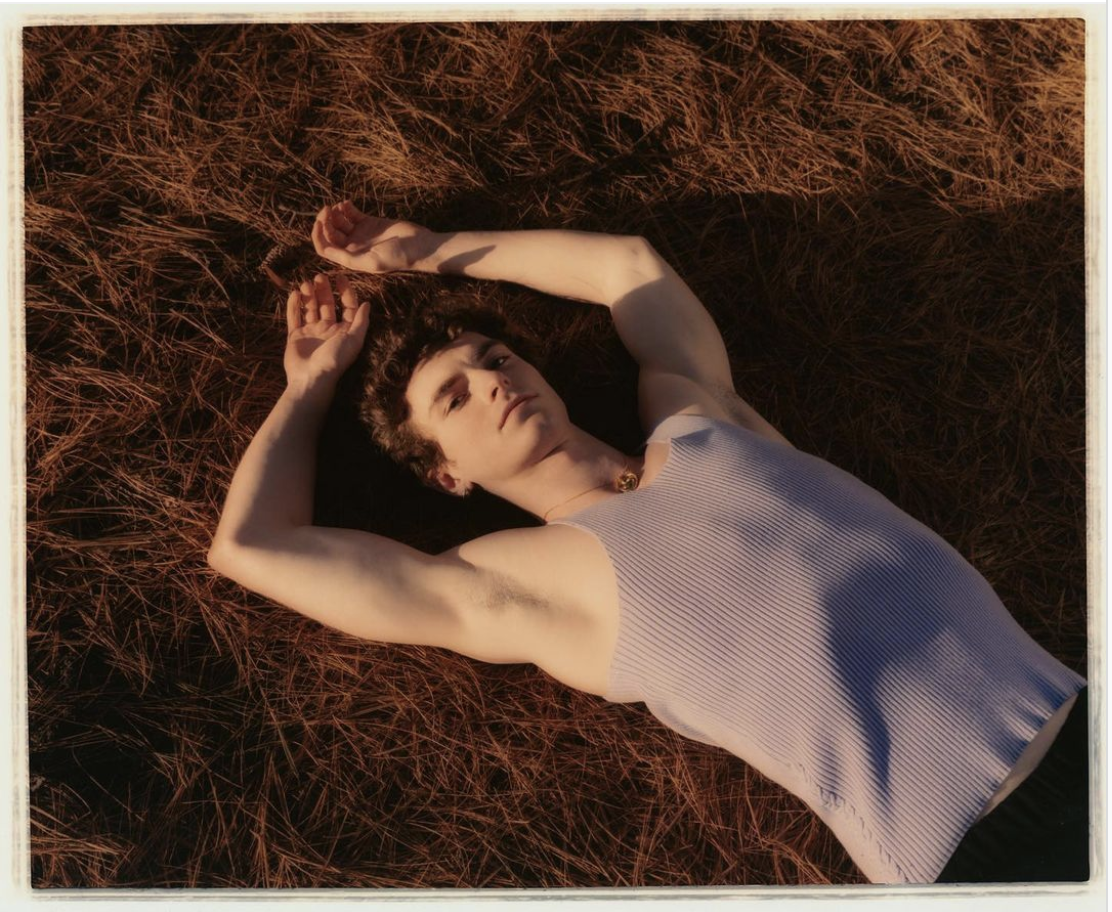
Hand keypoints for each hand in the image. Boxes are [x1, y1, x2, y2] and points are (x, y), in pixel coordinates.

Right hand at [284, 273, 369, 393]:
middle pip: (327, 305)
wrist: (311, 378)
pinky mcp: (295, 336)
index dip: (345, 292)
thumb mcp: (353, 340)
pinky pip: (294, 317)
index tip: (340, 277)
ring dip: (309, 295)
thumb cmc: (335, 360)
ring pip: (310, 308)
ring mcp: (311, 332)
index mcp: (344, 331)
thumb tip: (367, 304)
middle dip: (325, 290)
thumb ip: (361, 321)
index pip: (347, 307)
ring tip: (306, 283)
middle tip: (320, 276)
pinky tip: (295, 293)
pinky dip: (294, 305)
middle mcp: (328, 330)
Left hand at [311, 200, 430, 272]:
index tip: (319, 221)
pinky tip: (347, 203)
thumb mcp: (372, 261)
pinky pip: (351, 214)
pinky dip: (345, 208)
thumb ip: (348, 258)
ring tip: (339, 205)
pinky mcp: (369, 223)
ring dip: (334, 213)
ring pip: (338, 222)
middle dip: (325, 220)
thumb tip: (325, 250)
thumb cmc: (398, 257)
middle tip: (328, 208)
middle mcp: (353, 247)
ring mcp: (361, 234)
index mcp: (351, 258)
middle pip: (329, 233)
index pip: (325, 248)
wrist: (419, 245)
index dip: (318, 235)